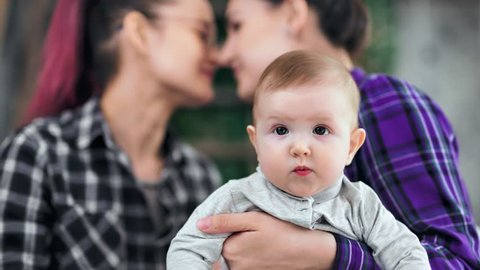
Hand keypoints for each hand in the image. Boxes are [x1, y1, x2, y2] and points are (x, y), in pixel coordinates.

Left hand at [197, 211, 335, 269]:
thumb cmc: (282, 231)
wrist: (308, 251)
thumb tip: (199, 224)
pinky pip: (245, 263)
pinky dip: (251, 255)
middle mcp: (235, 266)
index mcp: (231, 250)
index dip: (225, 226)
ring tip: (261, 238)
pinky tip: (264, 248)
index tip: (239, 221)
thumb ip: (225, 222)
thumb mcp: (254, 220)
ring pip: (235, 255)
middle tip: (253, 228)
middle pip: (225, 246)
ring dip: (243, 245)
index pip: (216, 236)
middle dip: (234, 236)